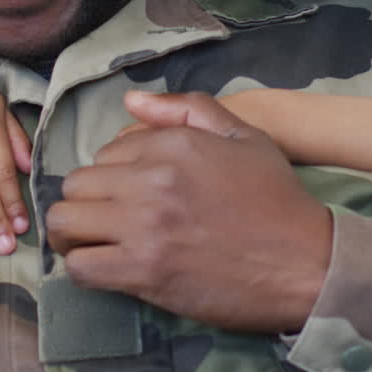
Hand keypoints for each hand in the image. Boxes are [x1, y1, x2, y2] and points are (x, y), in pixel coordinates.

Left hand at [47, 91, 332, 331]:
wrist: (306, 264)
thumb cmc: (276, 200)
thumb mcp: (243, 137)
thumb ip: (186, 109)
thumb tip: (130, 100)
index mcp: (173, 143)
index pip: (105, 151)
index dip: (113, 174)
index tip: (132, 194)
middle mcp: (151, 179)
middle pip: (75, 185)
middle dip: (86, 202)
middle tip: (107, 221)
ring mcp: (144, 227)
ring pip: (65, 222)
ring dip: (75, 234)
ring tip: (96, 244)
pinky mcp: (144, 271)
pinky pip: (80, 266)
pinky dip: (84, 268)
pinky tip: (107, 269)